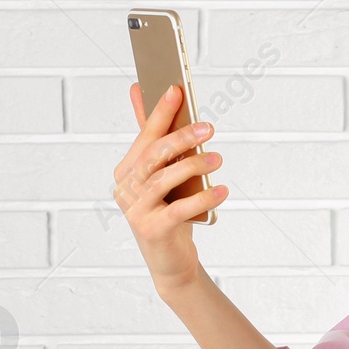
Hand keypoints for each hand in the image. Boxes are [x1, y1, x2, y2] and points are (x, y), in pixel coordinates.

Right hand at [113, 82, 226, 293]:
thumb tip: (140, 90)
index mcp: (127, 170)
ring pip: (164, 180)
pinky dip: (203, 198)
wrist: (170, 260)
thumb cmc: (169, 210)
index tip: (176, 89)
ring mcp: (135, 210)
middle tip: (208, 127)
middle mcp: (126, 188)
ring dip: (194, 165)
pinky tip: (222, 191)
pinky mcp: (152, 230)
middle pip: (153, 155)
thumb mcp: (164, 176)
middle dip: (181, 137)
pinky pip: (179, 209)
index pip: (145, 136)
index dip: (159, 112)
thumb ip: (155, 137)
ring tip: (218, 158)